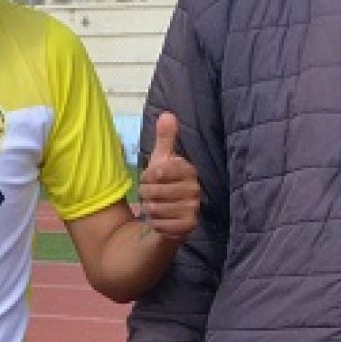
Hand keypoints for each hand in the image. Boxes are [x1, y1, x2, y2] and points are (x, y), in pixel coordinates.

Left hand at [139, 112, 199, 241]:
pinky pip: (160, 224)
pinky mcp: (188, 226)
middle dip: (145, 195)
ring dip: (149, 210)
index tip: (151, 179)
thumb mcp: (161, 161)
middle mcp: (195, 189)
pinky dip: (155, 224)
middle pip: (153, 191)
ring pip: (155, 208)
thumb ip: (165, 139)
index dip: (147, 176)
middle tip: (150, 196)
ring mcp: (193, 208)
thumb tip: (167, 114)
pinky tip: (160, 221)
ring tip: (155, 208)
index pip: (158, 171)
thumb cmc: (163, 186)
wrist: (169, 217)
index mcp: (188, 170)